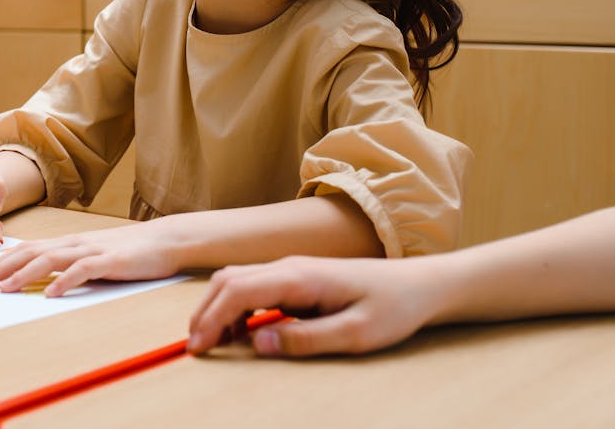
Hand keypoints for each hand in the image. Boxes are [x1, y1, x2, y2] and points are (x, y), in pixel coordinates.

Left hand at [0, 221, 184, 296]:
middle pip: (30, 252)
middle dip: (2, 268)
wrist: (163, 240)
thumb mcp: (90, 253)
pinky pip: (83, 270)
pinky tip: (51, 293)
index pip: (27, 249)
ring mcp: (91, 250)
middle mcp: (73, 243)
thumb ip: (67, 262)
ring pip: (50, 259)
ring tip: (6, 289)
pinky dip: (64, 281)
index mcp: (67, 242)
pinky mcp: (110, 261)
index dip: (1, 261)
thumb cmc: (126, 250)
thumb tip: (40, 277)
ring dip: (25, 274)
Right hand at [186, 255, 442, 357]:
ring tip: (215, 343)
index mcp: (298, 277)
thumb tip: (257, 343)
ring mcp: (291, 269)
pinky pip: (252, 285)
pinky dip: (234, 305)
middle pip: (227, 281)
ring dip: (217, 308)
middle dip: (204, 313)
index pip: (237, 291)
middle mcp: (288, 266)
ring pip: (236, 280)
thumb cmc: (391, 309)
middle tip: (196, 347)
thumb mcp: (354, 334)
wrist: (418, 285)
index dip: (211, 319)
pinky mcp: (296, 277)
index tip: (198, 347)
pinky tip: (240, 331)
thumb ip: (305, 339)